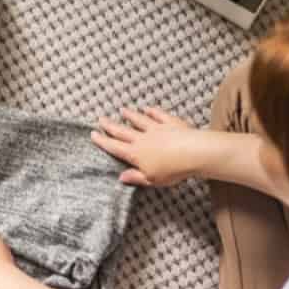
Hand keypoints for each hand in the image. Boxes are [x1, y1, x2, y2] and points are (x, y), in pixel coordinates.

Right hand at [91, 107, 208, 186]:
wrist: (194, 153)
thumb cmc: (173, 170)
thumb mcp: (151, 180)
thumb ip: (135, 177)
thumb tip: (121, 177)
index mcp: (135, 154)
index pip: (115, 147)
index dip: (103, 141)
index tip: (93, 134)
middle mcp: (143, 139)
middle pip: (123, 131)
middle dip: (110, 125)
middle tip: (101, 119)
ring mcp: (156, 129)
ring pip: (139, 120)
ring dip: (130, 115)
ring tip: (122, 110)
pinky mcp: (171, 123)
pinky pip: (159, 115)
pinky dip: (152, 111)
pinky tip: (148, 108)